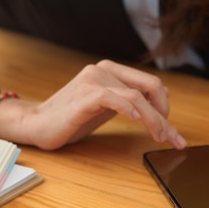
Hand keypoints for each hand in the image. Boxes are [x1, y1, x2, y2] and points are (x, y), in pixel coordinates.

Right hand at [4, 60, 186, 149]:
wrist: (37, 124)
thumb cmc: (72, 118)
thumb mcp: (108, 108)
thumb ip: (131, 100)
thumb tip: (163, 98)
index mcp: (111, 70)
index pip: (150, 83)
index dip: (165, 106)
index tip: (171, 130)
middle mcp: (103, 69)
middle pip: (149, 88)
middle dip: (164, 115)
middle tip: (171, 138)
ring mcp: (92, 81)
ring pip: (136, 97)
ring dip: (153, 119)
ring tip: (159, 137)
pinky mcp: (83, 96)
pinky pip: (113, 98)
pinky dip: (129, 109)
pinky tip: (137, 120)